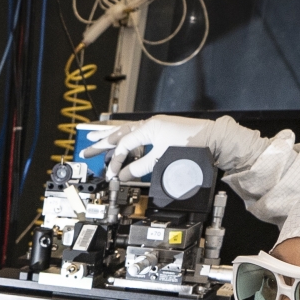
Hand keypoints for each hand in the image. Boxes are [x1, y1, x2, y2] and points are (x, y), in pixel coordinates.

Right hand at [81, 115, 216, 180]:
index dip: (116, 160)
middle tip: (86, 149)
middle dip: (102, 143)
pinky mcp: (162, 131)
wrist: (213, 138)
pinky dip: (126, 138)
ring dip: (111, 137)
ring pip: (127, 131)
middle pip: (119, 134)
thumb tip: (123, 175)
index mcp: (149, 127)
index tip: (111, 174)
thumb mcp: (162, 158)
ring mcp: (156, 126)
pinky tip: (122, 141)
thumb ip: (141, 167)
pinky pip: (138, 133)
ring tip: (96, 139)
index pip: (124, 145)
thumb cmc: (191, 144)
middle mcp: (150, 124)